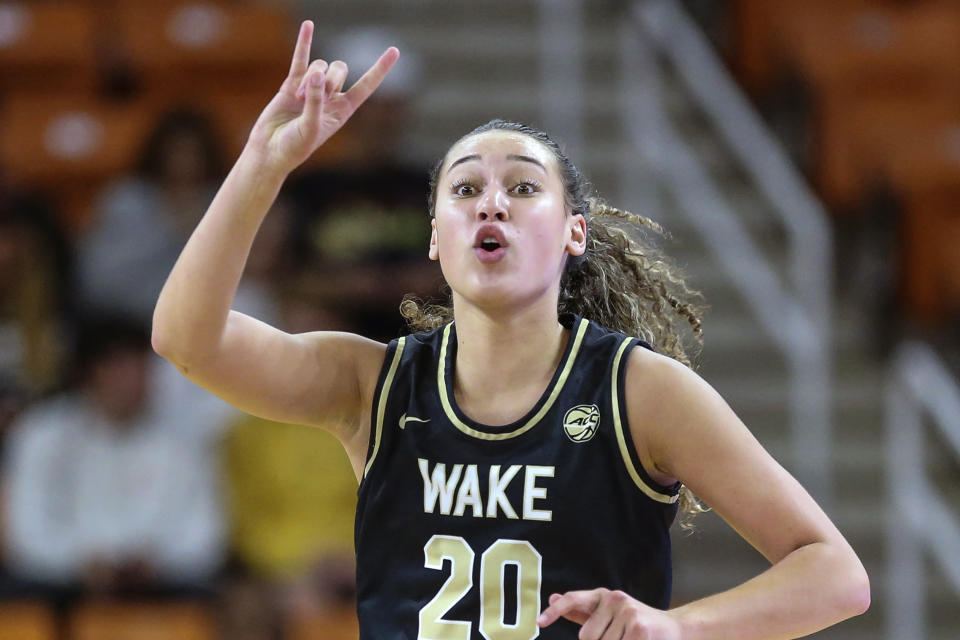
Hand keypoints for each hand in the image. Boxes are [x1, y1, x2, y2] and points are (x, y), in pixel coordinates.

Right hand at [245, 20, 398, 173]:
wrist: (270, 151)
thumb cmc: (294, 147)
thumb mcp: (311, 127)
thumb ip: (316, 101)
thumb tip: (316, 73)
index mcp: (343, 111)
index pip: (366, 86)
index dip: (379, 69)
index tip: (394, 51)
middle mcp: (330, 97)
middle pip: (340, 70)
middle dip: (329, 78)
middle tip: (314, 97)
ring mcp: (311, 88)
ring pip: (320, 66)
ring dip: (309, 80)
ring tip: (298, 100)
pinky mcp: (292, 83)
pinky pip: (300, 58)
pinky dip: (304, 42)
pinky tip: (308, 25)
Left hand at [537, 588, 682, 639]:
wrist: (673, 629)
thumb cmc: (635, 625)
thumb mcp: (607, 615)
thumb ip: (581, 611)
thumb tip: (553, 597)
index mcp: (602, 596)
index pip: (573, 600)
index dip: (555, 611)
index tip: (539, 622)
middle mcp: (613, 598)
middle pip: (585, 637)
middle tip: (618, 638)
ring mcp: (627, 612)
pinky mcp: (638, 627)